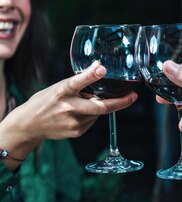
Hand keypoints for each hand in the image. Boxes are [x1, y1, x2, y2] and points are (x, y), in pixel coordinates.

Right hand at [0, 64, 137, 163]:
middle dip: (119, 103)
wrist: (29, 125)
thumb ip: (77, 83)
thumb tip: (99, 71)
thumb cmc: (45, 102)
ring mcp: (73, 122)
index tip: (102, 68)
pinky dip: (91, 115)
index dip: (90, 75)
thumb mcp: (57, 88)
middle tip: (133, 97)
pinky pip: (92, 121)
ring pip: (97, 113)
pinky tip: (78, 113)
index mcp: (60, 92)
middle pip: (99, 107)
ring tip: (83, 103)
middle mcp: (68, 108)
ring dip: (98, 106)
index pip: (76, 82)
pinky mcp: (77, 132)